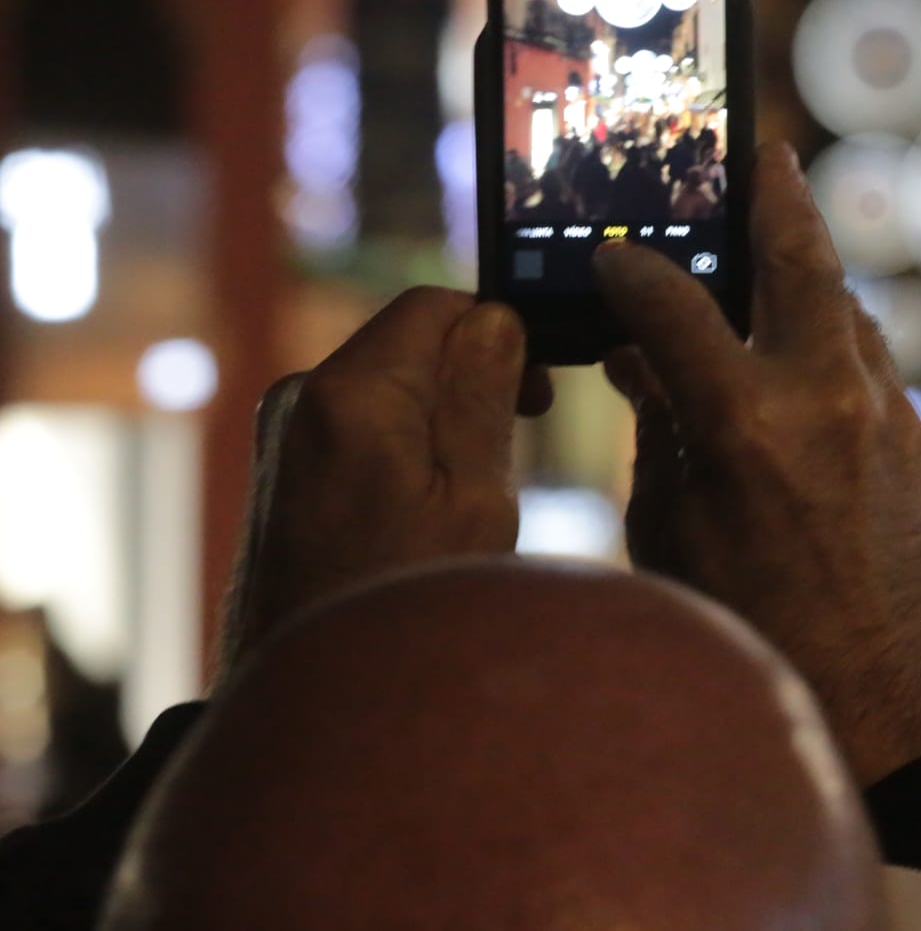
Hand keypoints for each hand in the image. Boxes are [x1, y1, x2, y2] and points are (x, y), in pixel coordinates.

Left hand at [219, 288, 551, 673]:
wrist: (312, 711)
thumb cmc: (405, 611)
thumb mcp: (475, 501)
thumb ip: (483, 397)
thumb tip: (494, 319)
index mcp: (351, 392)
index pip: (436, 306)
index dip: (498, 331)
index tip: (541, 389)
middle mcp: (299, 399)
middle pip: (410, 344)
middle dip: (473, 378)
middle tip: (524, 439)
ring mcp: (282, 439)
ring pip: (388, 388)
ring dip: (442, 417)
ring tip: (479, 490)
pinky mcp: (282, 477)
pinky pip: (360, 428)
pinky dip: (407, 448)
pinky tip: (432, 513)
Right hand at [595, 144, 920, 784]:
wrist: (885, 712)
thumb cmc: (749, 636)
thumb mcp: (669, 535)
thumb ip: (658, 432)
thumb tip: (640, 360)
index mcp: (747, 427)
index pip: (674, 305)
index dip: (634, 271)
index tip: (614, 253)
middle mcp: (830, 403)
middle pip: (802, 260)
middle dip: (777, 195)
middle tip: (762, 149)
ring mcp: (889, 421)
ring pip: (846, 315)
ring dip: (808, 282)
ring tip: (774, 252)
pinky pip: (870, 376)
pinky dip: (831, 359)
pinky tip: (801, 373)